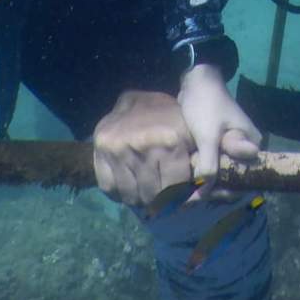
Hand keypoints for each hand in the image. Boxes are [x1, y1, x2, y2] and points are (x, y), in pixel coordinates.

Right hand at [93, 89, 195, 207]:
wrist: (141, 98)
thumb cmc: (170, 118)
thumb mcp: (189, 134)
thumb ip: (197, 161)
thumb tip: (198, 192)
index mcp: (170, 140)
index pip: (175, 188)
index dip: (178, 197)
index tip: (179, 199)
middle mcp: (143, 144)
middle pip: (152, 195)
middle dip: (159, 201)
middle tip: (161, 198)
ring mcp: (119, 147)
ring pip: (131, 196)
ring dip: (139, 199)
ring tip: (145, 192)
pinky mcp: (100, 149)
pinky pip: (108, 188)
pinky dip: (119, 193)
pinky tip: (128, 184)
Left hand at [177, 62, 261, 187]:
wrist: (196, 81)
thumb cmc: (207, 105)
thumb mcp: (208, 137)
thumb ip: (209, 166)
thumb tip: (203, 196)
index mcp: (251, 146)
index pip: (242, 179)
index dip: (222, 192)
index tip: (198, 199)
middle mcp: (245, 149)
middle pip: (231, 178)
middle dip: (210, 190)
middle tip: (184, 199)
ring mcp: (232, 147)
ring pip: (221, 174)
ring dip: (204, 183)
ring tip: (181, 194)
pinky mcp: (219, 145)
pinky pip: (213, 165)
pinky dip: (201, 174)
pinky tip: (185, 183)